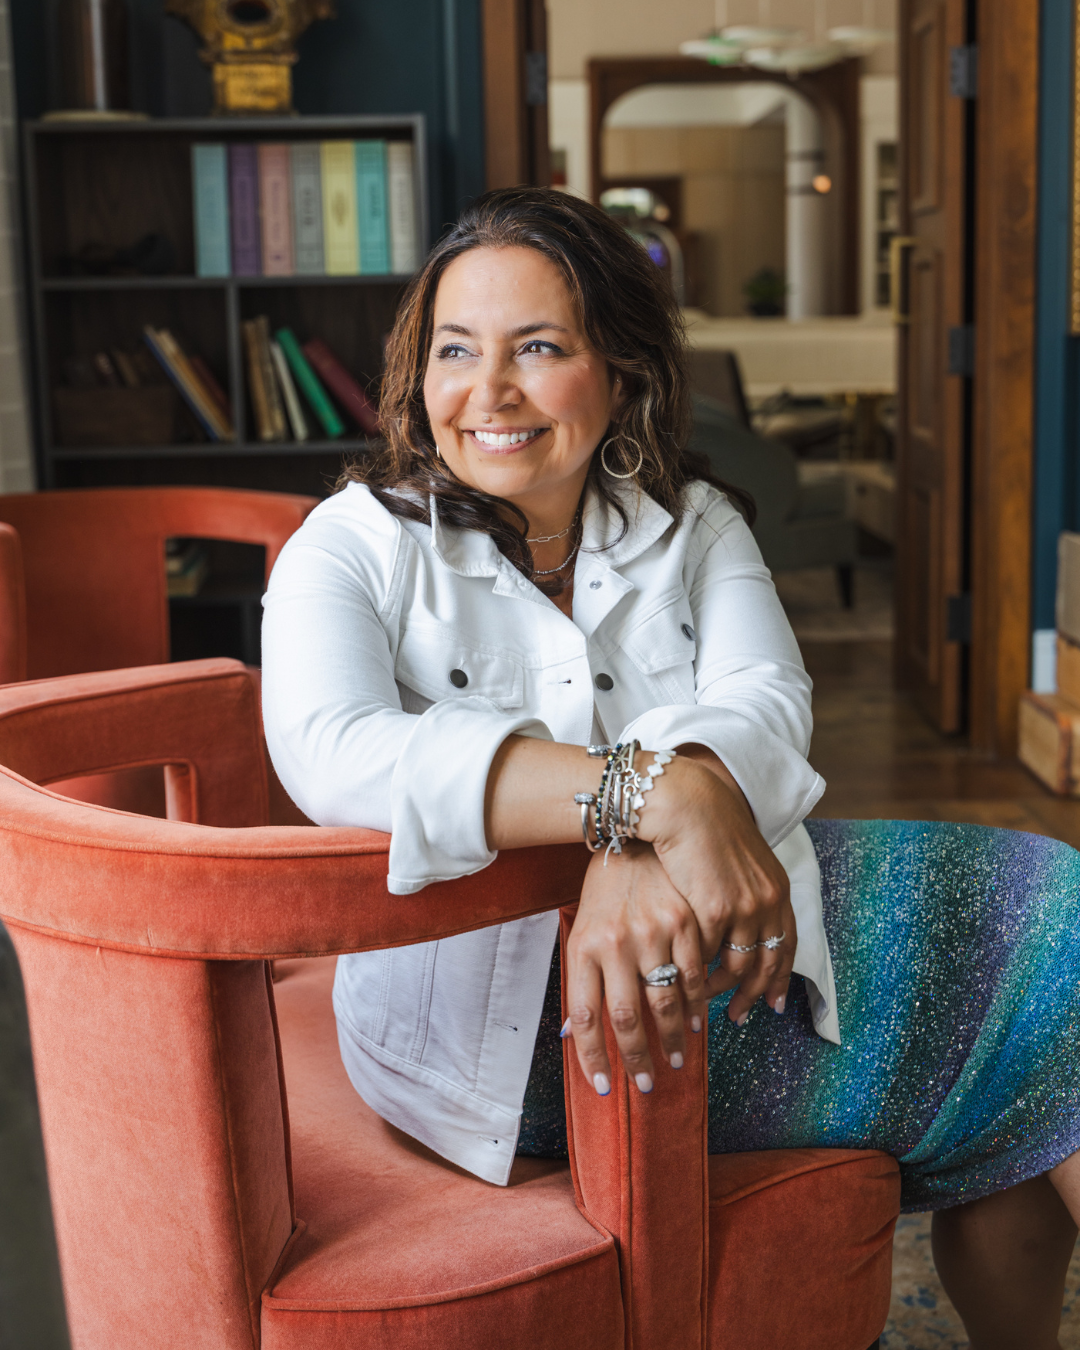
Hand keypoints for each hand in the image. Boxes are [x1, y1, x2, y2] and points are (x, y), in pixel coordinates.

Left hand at [565, 842, 707, 1095]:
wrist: (637, 834)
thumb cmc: (606, 887)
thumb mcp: (583, 928)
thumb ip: (583, 979)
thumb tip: (576, 1034)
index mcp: (584, 946)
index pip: (584, 1017)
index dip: (592, 1058)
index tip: (603, 1086)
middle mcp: (616, 943)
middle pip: (626, 1018)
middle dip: (637, 1059)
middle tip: (645, 1084)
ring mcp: (652, 932)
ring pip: (664, 1002)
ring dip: (671, 1039)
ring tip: (674, 1059)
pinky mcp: (685, 922)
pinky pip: (694, 975)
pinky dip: (695, 1005)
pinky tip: (695, 1022)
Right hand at [636, 755, 796, 1025]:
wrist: (686, 802)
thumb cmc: (704, 827)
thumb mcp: (739, 860)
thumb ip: (746, 890)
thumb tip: (739, 922)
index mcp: (777, 888)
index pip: (787, 944)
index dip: (779, 977)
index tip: (772, 1002)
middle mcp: (768, 901)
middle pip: (767, 962)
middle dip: (754, 995)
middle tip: (740, 1016)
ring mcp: (745, 907)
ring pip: (738, 965)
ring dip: (722, 990)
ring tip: (706, 1003)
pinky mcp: (716, 909)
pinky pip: (709, 952)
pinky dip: (699, 971)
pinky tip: (687, 980)